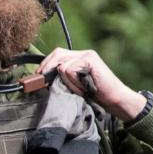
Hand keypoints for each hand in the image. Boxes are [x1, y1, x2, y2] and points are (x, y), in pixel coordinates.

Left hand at [24, 47, 145, 121]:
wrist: (115, 100)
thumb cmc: (95, 96)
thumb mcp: (74, 86)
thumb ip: (63, 79)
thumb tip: (43, 78)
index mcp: (79, 58)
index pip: (57, 54)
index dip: (45, 64)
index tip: (38, 76)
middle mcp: (83, 53)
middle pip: (57, 54)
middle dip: (47, 68)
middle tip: (42, 81)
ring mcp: (87, 55)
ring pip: (62, 66)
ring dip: (67, 82)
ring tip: (79, 90)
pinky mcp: (90, 59)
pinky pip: (70, 70)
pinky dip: (74, 83)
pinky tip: (84, 88)